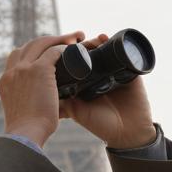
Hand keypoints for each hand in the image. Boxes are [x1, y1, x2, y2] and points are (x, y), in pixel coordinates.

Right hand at [0, 30, 85, 147]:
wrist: (25, 135)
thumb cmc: (26, 132)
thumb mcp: (20, 112)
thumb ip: (26, 103)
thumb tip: (37, 107)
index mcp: (6, 81)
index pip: (17, 56)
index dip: (33, 51)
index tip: (47, 52)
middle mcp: (13, 71)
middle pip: (29, 45)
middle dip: (48, 40)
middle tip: (66, 39)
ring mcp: (24, 69)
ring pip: (41, 43)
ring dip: (59, 38)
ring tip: (75, 38)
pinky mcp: (39, 70)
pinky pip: (54, 51)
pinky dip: (64, 49)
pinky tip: (75, 50)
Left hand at [58, 33, 156, 148]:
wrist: (127, 134)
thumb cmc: (101, 125)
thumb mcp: (76, 112)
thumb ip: (61, 101)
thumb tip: (41, 89)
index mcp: (87, 83)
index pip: (77, 62)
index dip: (69, 52)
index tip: (62, 46)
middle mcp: (100, 76)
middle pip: (90, 53)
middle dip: (82, 44)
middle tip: (75, 40)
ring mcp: (115, 72)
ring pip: (104, 50)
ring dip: (96, 41)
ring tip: (89, 39)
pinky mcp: (130, 72)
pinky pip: (122, 53)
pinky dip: (113, 43)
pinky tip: (104, 38)